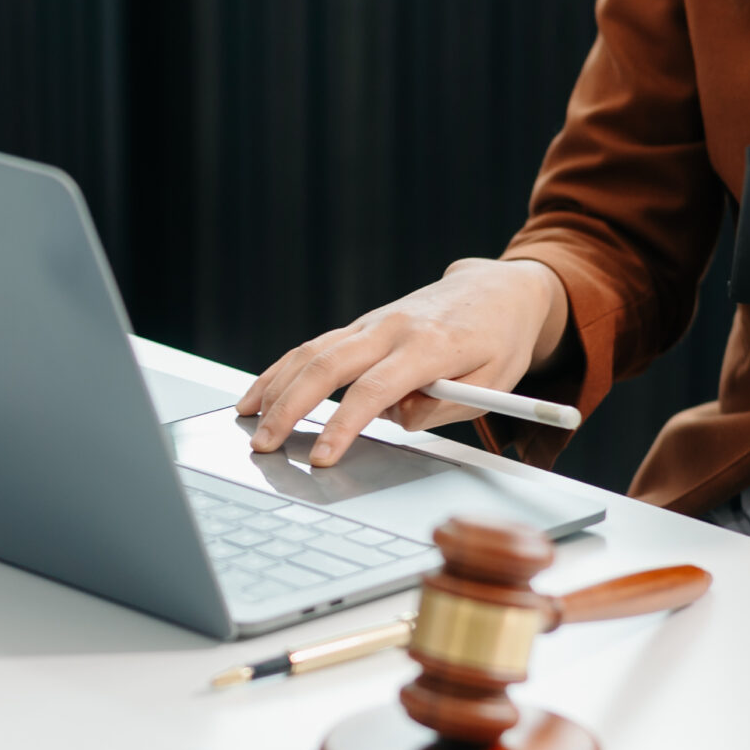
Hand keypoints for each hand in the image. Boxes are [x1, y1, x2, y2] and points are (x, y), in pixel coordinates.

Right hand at [237, 257, 570, 465]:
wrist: (499, 290)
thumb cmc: (501, 341)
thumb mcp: (493, 384)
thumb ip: (443, 406)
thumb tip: (397, 419)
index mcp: (430, 345)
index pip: (376, 389)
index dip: (345, 425)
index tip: (323, 458)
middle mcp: (393, 328)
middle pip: (329, 366)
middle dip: (291, 408)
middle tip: (266, 445)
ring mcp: (373, 323)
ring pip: (313, 351)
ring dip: (276, 386)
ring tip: (249, 421)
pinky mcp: (363, 325)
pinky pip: (314, 345)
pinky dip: (283, 369)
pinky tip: (260, 392)